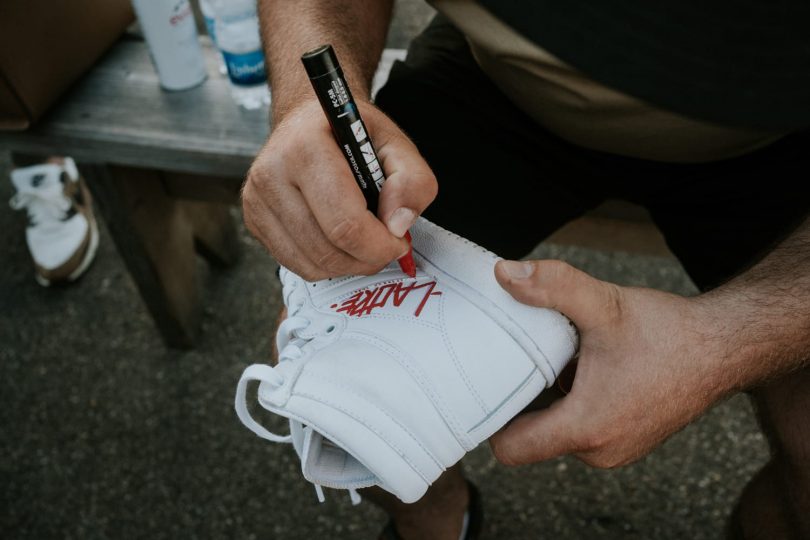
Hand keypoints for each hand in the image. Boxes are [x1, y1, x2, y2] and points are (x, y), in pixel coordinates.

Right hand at [242, 99, 436, 280]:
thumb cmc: (350, 132)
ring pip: (312, 265)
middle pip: (328, 250)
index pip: (345, 224)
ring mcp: (256, 200)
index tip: (398, 241)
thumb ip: (412, 180)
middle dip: (367, 258)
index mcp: (304, 148)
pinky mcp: (253, 220)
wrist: (308, 120)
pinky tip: (340, 240)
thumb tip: (398, 225)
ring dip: (349, 264)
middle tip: (386, 244)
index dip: (380, 245)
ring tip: (365, 240)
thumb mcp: (395, 143)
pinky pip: (297, 265)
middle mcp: (271, 174)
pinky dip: (327, 263)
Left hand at [489, 259, 730, 467]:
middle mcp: (599, 451)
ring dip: (548, 400)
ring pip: (556, 431)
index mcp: (586, 428)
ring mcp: (615, 450)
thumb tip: (505, 273)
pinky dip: (572, 402)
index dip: (489, 419)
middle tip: (513, 360)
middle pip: (529, 437)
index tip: (483, 383)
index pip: (509, 448)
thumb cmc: (669, 332)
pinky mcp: (626, 440)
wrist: (724, 347)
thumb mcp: (603, 304)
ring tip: (550, 360)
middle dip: (519, 401)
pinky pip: (581, 428)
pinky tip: (580, 367)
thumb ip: (553, 286)